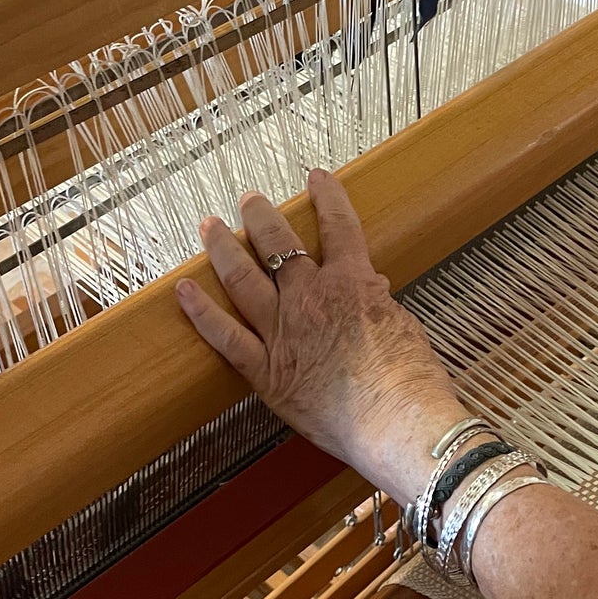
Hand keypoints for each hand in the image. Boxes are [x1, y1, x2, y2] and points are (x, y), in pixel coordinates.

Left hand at [175, 172, 466, 503]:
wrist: (398, 420)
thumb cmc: (412, 382)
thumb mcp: (404, 329)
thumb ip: (381, 306)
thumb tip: (373, 289)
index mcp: (352, 284)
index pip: (339, 227)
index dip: (327, 198)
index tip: (316, 178)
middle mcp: (310, 299)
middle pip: (278, 245)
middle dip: (260, 217)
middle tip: (249, 201)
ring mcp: (283, 332)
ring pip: (243, 279)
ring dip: (223, 249)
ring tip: (210, 227)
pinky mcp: (266, 371)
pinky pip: (225, 337)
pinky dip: (202, 313)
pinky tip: (184, 290)